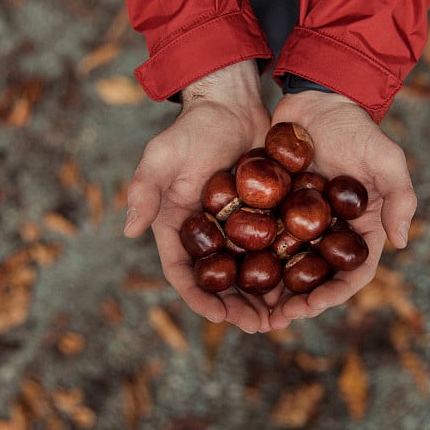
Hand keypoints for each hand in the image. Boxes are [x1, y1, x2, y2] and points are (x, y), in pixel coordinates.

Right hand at [123, 61, 273, 332]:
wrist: (231, 103)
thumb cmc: (192, 128)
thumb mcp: (162, 156)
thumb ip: (145, 191)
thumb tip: (127, 231)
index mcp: (178, 226)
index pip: (182, 272)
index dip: (198, 298)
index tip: (218, 316)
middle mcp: (207, 234)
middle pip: (219, 280)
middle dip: (236, 306)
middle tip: (257, 325)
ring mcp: (236, 226)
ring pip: (248, 271)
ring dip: (262, 296)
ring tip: (281, 317)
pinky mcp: (263, 214)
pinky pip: (273, 247)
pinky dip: (284, 267)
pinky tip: (301, 283)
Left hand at [268, 91, 416, 329]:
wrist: (318, 98)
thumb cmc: (357, 127)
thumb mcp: (387, 159)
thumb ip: (399, 198)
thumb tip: (401, 243)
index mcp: (361, 228)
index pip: (352, 272)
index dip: (334, 294)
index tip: (312, 307)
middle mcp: (331, 231)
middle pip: (316, 277)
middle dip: (298, 302)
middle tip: (275, 320)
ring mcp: (302, 221)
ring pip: (287, 264)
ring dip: (272, 288)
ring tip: (250, 308)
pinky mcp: (276, 207)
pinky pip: (263, 237)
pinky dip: (251, 256)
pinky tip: (232, 270)